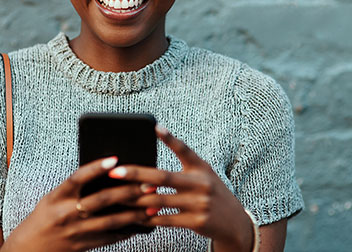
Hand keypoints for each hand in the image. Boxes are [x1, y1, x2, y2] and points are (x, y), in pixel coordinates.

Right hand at [1, 156, 150, 251]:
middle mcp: (66, 214)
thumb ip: (75, 187)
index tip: (115, 159)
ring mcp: (76, 232)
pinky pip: (110, 237)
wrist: (30, 248)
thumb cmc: (45, 216)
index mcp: (57, 197)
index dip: (96, 167)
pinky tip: (140, 223)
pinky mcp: (84, 246)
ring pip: (111, 221)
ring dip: (134, 213)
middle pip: (101, 200)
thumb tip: (106, 172)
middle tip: (148, 183)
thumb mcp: (53, 198)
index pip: (78, 178)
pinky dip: (127, 230)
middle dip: (128, 191)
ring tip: (152, 204)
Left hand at [107, 126, 253, 251]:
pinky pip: (165, 220)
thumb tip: (150, 168)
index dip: (170, 138)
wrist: (235, 223)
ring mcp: (199, 203)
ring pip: (159, 200)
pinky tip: (135, 216)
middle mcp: (201, 183)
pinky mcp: (197, 222)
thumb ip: (183, 165)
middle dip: (136, 174)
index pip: (185, 149)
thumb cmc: (211, 193)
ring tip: (117, 196)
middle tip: (116, 172)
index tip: (155, 127)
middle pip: (163, 177)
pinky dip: (148, 218)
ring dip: (136, 199)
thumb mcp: (203, 173)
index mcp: (201, 167)